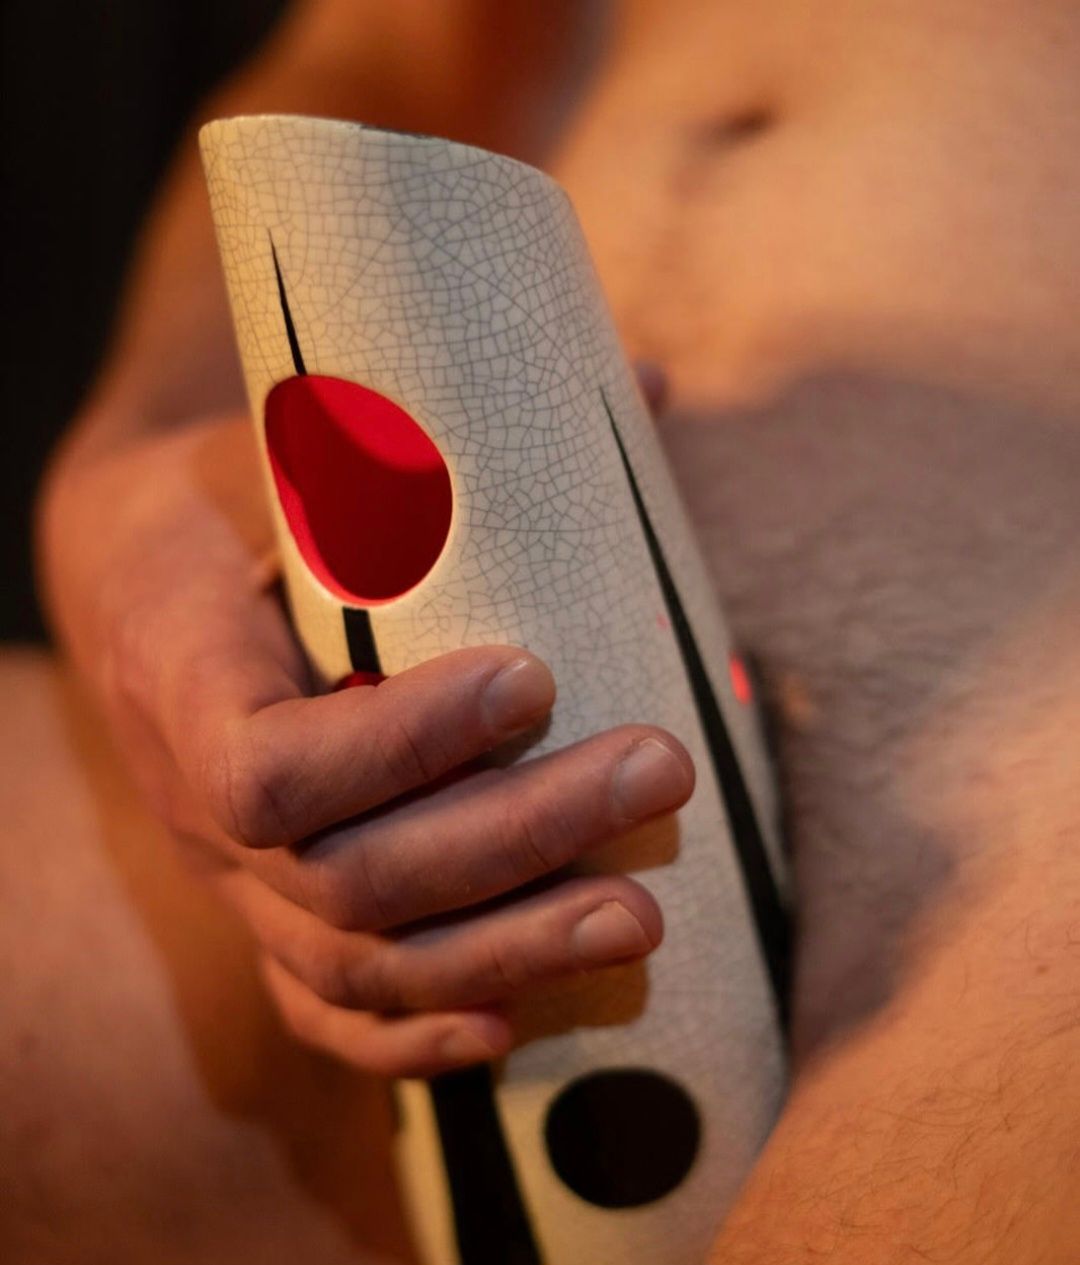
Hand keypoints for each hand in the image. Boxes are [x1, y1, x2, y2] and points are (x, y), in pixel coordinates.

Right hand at [39, 376, 690, 1077]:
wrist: (139, 584)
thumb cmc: (225, 498)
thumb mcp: (295, 442)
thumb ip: (437, 433)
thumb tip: (658, 385)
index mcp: (179, 679)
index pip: (270, 769)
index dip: (404, 743)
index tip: (533, 676)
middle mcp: (192, 807)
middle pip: (348, 878)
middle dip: (516, 836)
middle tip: (658, 770)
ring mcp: (228, 881)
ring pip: (352, 965)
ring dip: (504, 950)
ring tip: (639, 915)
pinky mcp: (264, 917)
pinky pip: (322, 1011)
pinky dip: (416, 1037)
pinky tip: (516, 1025)